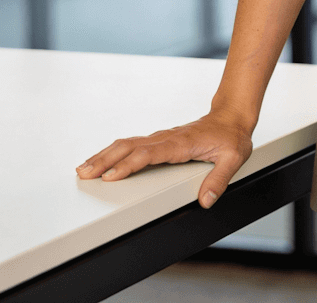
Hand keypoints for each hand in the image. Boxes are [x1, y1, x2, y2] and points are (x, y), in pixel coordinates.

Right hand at [74, 110, 254, 208]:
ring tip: (84, 168)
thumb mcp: (233, 158)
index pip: (148, 154)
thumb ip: (219, 179)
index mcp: (181, 144)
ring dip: (104, 155)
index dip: (128, 165)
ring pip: (127, 144)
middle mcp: (167, 138)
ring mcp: (162, 138)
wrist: (232, 117)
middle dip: (105, 160)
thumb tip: (206, 200)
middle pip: (130, 147)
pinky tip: (102, 160)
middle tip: (84, 174)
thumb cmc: (232, 136)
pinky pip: (132, 144)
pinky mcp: (160, 140)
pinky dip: (113, 152)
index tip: (110, 177)